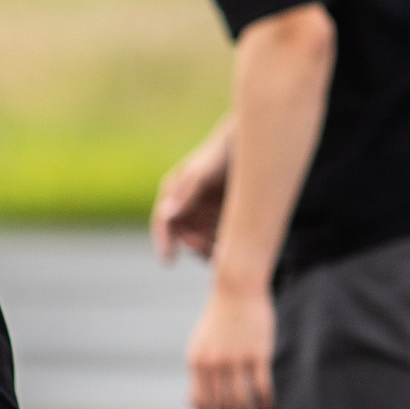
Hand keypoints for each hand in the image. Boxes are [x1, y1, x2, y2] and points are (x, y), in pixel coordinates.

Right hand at [152, 124, 232, 261]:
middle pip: (184, 236)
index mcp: (173, 192)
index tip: (168, 262)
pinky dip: (223, 244)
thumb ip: (185, 193)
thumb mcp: (202, 174)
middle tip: (213, 254)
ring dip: (210, 249)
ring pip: (201, 240)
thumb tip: (165, 214)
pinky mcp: (220, 216)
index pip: (163, 222)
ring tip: (227, 251)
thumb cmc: (220, 156)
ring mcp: (203, 211)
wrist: (247, 146)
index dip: (163, 243)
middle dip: (195, 247)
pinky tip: (236, 244)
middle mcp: (185, 204)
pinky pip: (217, 237)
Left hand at [186, 283, 274, 408]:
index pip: (199, 403)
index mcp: (196, 362)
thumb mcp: (199, 346)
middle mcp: (214, 363)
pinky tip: (268, 408)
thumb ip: (197, 374)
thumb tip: (192, 403)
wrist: (236, 290)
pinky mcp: (258, 354)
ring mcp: (236, 358)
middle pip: (221, 406)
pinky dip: (265, 403)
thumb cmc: (219, 321)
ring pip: (242, 401)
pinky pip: (262, 387)